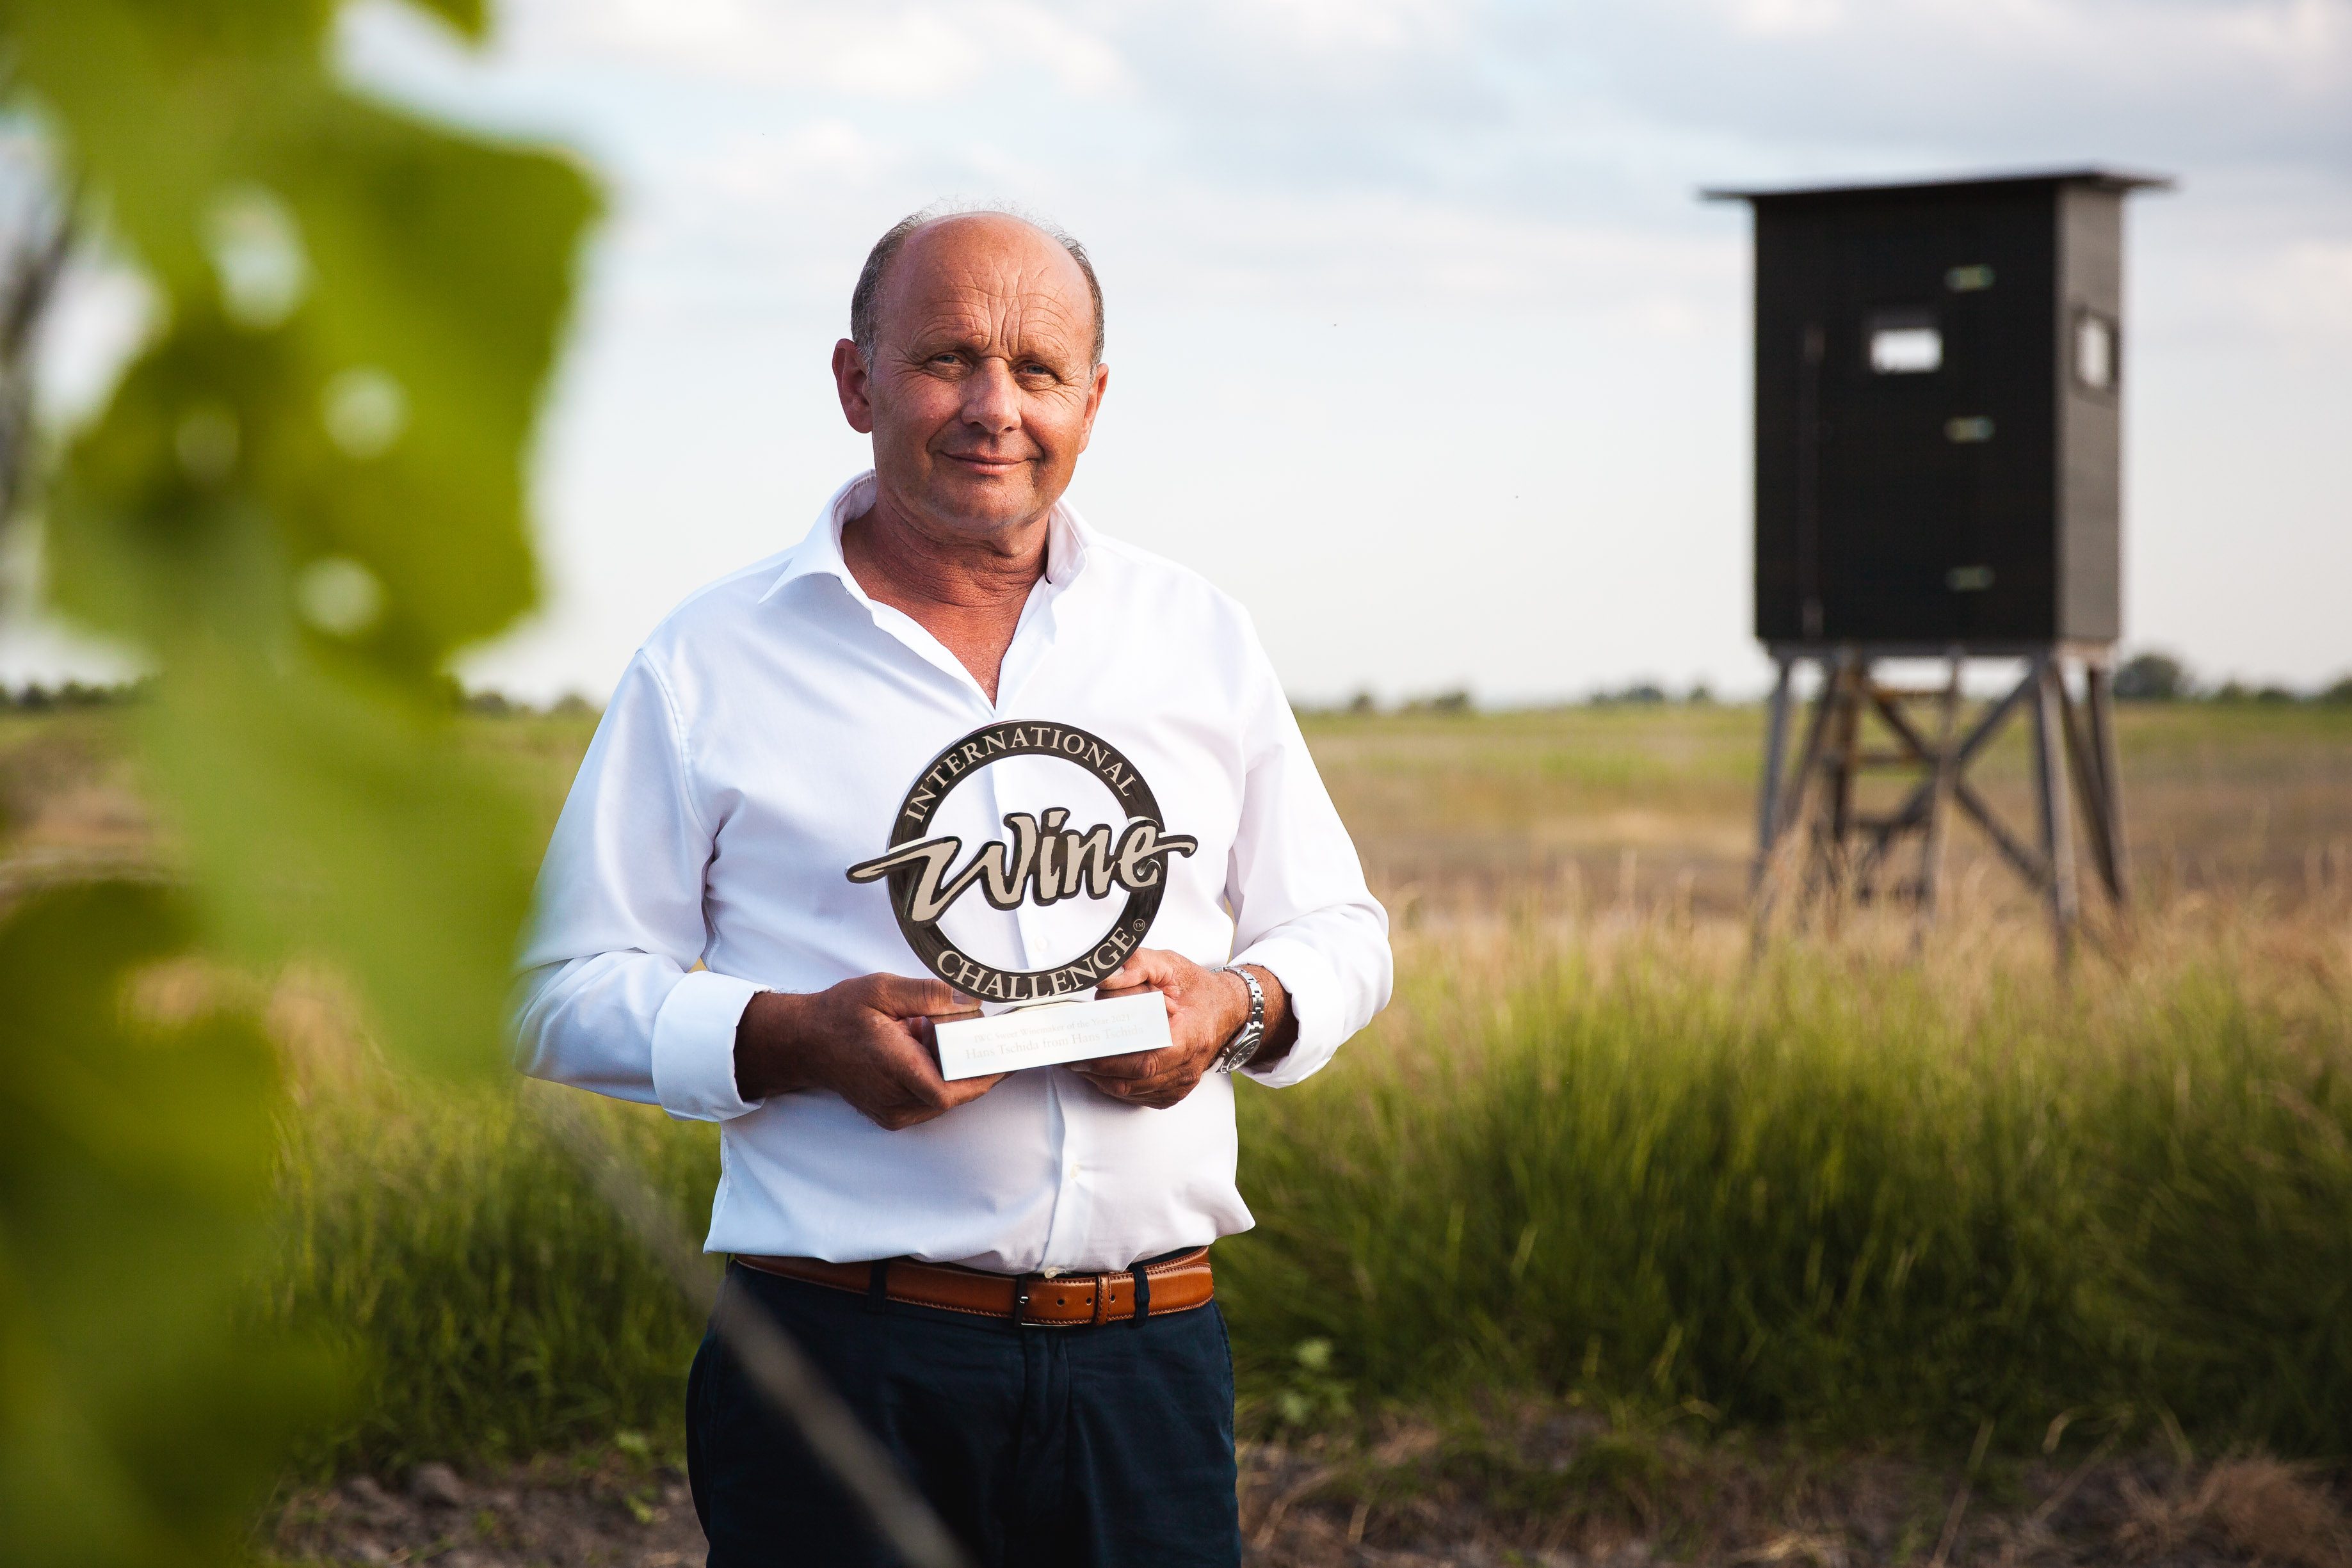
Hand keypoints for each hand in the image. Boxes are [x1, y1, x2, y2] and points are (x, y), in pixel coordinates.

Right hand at [733, 975, 1003, 1130]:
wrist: (804, 1041)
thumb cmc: (839, 1014)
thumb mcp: (882, 989)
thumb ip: (929, 994)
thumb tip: (971, 1003)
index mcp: (892, 1068)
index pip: (948, 1091)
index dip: (983, 1078)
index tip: (1007, 1058)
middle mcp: (893, 1099)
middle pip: (953, 1094)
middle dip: (976, 1067)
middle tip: (992, 1038)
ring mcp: (892, 1111)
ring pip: (944, 1099)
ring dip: (957, 1072)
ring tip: (947, 1036)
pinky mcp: (891, 1114)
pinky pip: (930, 1101)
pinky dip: (941, 1078)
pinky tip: (931, 1050)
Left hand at [1068, 949, 1288, 1109]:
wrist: (1226, 1009)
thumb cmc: (1197, 989)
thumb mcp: (1170, 965)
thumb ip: (1138, 965)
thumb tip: (1107, 977)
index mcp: (1188, 1039)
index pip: (1144, 1060)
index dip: (1109, 1061)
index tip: (1082, 1050)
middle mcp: (1187, 1068)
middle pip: (1133, 1080)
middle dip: (1096, 1070)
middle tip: (1070, 1055)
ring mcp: (1182, 1085)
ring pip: (1132, 1092)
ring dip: (1101, 1080)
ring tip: (1079, 1061)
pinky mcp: (1174, 1092)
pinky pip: (1139, 1097)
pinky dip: (1116, 1086)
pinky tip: (1101, 1071)